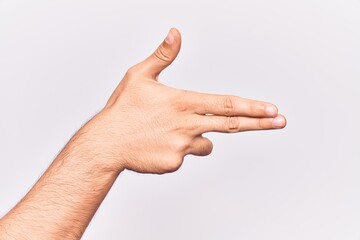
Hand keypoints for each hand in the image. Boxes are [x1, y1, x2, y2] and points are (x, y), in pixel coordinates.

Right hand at [78, 28, 285, 173]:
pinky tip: (158, 145)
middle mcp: (187, 124)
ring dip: (197, 137)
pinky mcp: (174, 163)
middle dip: (259, 123)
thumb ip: (162, 56)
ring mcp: (182, 146)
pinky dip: (179, 150)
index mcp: (183, 102)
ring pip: (206, 143)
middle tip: (281, 121)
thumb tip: (176, 33)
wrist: (105, 143)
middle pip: (231, 124)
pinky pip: (186, 155)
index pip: (225, 104)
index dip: (251, 106)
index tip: (272, 109)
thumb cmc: (122, 109)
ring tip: (169, 132)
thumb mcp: (139, 76)